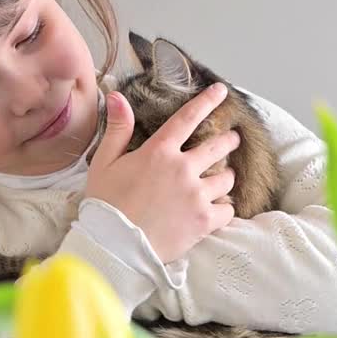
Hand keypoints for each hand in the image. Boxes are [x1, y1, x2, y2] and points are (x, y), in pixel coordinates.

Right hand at [85, 84, 238, 262]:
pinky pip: (227, 210)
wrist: (114, 246)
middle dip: (228, 140)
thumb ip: (118, 129)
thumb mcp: (104, 163)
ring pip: (227, 179)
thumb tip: (117, 96)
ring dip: (226, 177)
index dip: (207, 101)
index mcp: (159, 152)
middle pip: (218, 146)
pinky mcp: (203, 220)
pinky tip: (218, 210)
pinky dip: (224, 209)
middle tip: (232, 139)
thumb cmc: (105, 205)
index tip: (221, 91)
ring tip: (223, 180)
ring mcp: (196, 195)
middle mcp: (182, 169)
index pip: (188, 118)